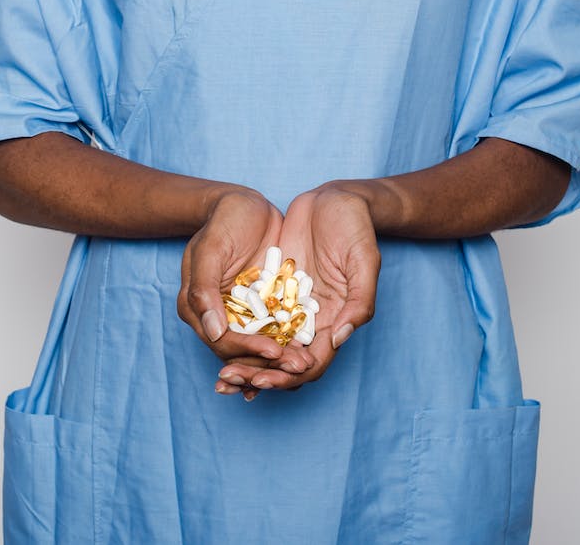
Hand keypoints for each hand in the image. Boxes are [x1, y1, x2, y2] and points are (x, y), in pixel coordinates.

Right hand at [178, 187, 316, 390]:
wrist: (246, 204)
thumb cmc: (224, 220)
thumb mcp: (212, 248)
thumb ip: (205, 288)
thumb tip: (212, 332)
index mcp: (197, 307)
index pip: (223, 341)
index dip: (248, 350)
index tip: (274, 352)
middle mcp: (218, 315)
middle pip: (242, 351)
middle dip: (269, 364)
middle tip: (299, 367)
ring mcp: (243, 312)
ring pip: (260, 345)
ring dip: (282, 360)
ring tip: (306, 365)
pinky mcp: (265, 305)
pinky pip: (276, 329)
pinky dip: (289, 343)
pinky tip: (309, 353)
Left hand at [216, 184, 379, 395]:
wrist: (335, 198)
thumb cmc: (356, 228)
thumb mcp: (364, 262)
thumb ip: (358, 302)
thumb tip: (338, 340)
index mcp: (335, 321)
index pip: (310, 365)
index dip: (285, 377)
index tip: (260, 381)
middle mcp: (311, 319)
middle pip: (283, 361)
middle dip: (256, 375)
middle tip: (226, 380)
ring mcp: (289, 303)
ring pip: (265, 343)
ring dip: (243, 360)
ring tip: (219, 374)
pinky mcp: (273, 286)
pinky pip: (253, 314)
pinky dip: (237, 330)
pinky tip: (215, 336)